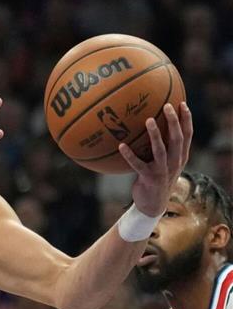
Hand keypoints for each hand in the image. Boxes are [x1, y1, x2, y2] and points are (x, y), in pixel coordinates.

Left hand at [122, 102, 192, 216]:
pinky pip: (138, 164)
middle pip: (178, 138)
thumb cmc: (155, 178)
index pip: (188, 135)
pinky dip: (130, 155)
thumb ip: (162, 147)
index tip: (182, 103)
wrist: (152, 204)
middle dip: (174, 121)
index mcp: (180, 157)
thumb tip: (146, 126)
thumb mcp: (164, 163)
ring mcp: (163, 170)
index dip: (186, 119)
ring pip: (161, 149)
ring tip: (148, 120)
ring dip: (155, 134)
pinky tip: (121, 146)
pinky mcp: (149, 178)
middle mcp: (175, 162)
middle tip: (167, 106)